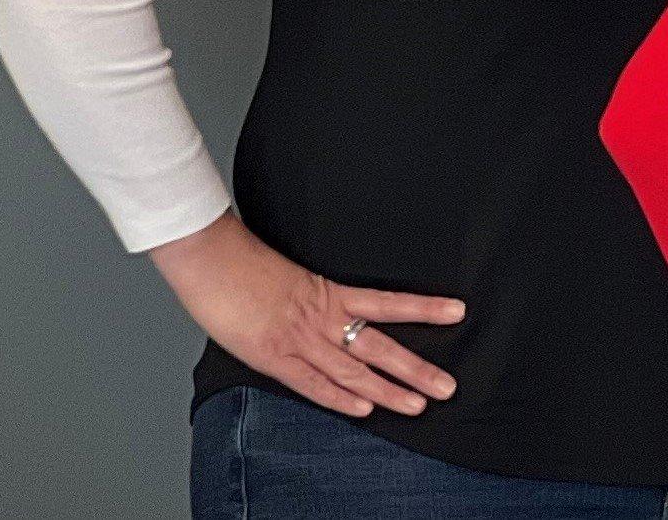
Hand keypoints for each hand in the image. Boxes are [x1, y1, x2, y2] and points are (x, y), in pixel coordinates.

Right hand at [148, 209, 463, 420]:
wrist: (210, 255)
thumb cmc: (243, 261)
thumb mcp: (290, 273)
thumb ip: (313, 294)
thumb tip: (330, 307)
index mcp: (329, 291)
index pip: (390, 302)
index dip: (425, 308)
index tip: (457, 312)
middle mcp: (322, 317)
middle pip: (380, 346)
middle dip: (416, 368)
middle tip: (448, 386)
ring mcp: (299, 339)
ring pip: (354, 371)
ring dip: (388, 391)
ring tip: (419, 404)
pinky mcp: (273, 355)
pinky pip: (312, 383)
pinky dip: (338, 399)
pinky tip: (365, 410)